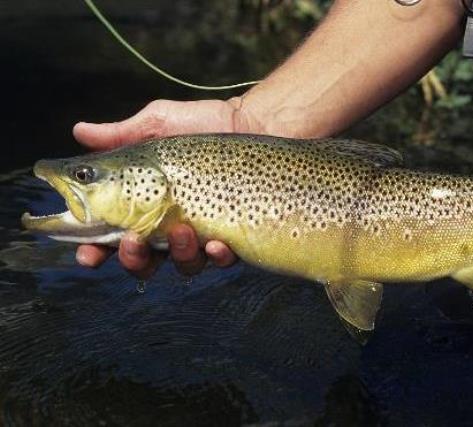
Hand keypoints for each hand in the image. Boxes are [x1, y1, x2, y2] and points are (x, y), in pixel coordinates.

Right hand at [74, 99, 243, 276]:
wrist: (252, 123)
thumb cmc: (201, 124)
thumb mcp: (157, 124)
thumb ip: (120, 134)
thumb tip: (80, 131)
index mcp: (142, 205)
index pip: (110, 236)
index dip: (94, 251)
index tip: (86, 253)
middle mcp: (169, 226)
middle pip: (143, 262)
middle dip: (133, 260)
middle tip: (132, 242)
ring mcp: (202, 234)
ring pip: (183, 265)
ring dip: (177, 255)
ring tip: (182, 230)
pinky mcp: (233, 236)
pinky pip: (222, 259)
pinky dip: (217, 256)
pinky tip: (216, 243)